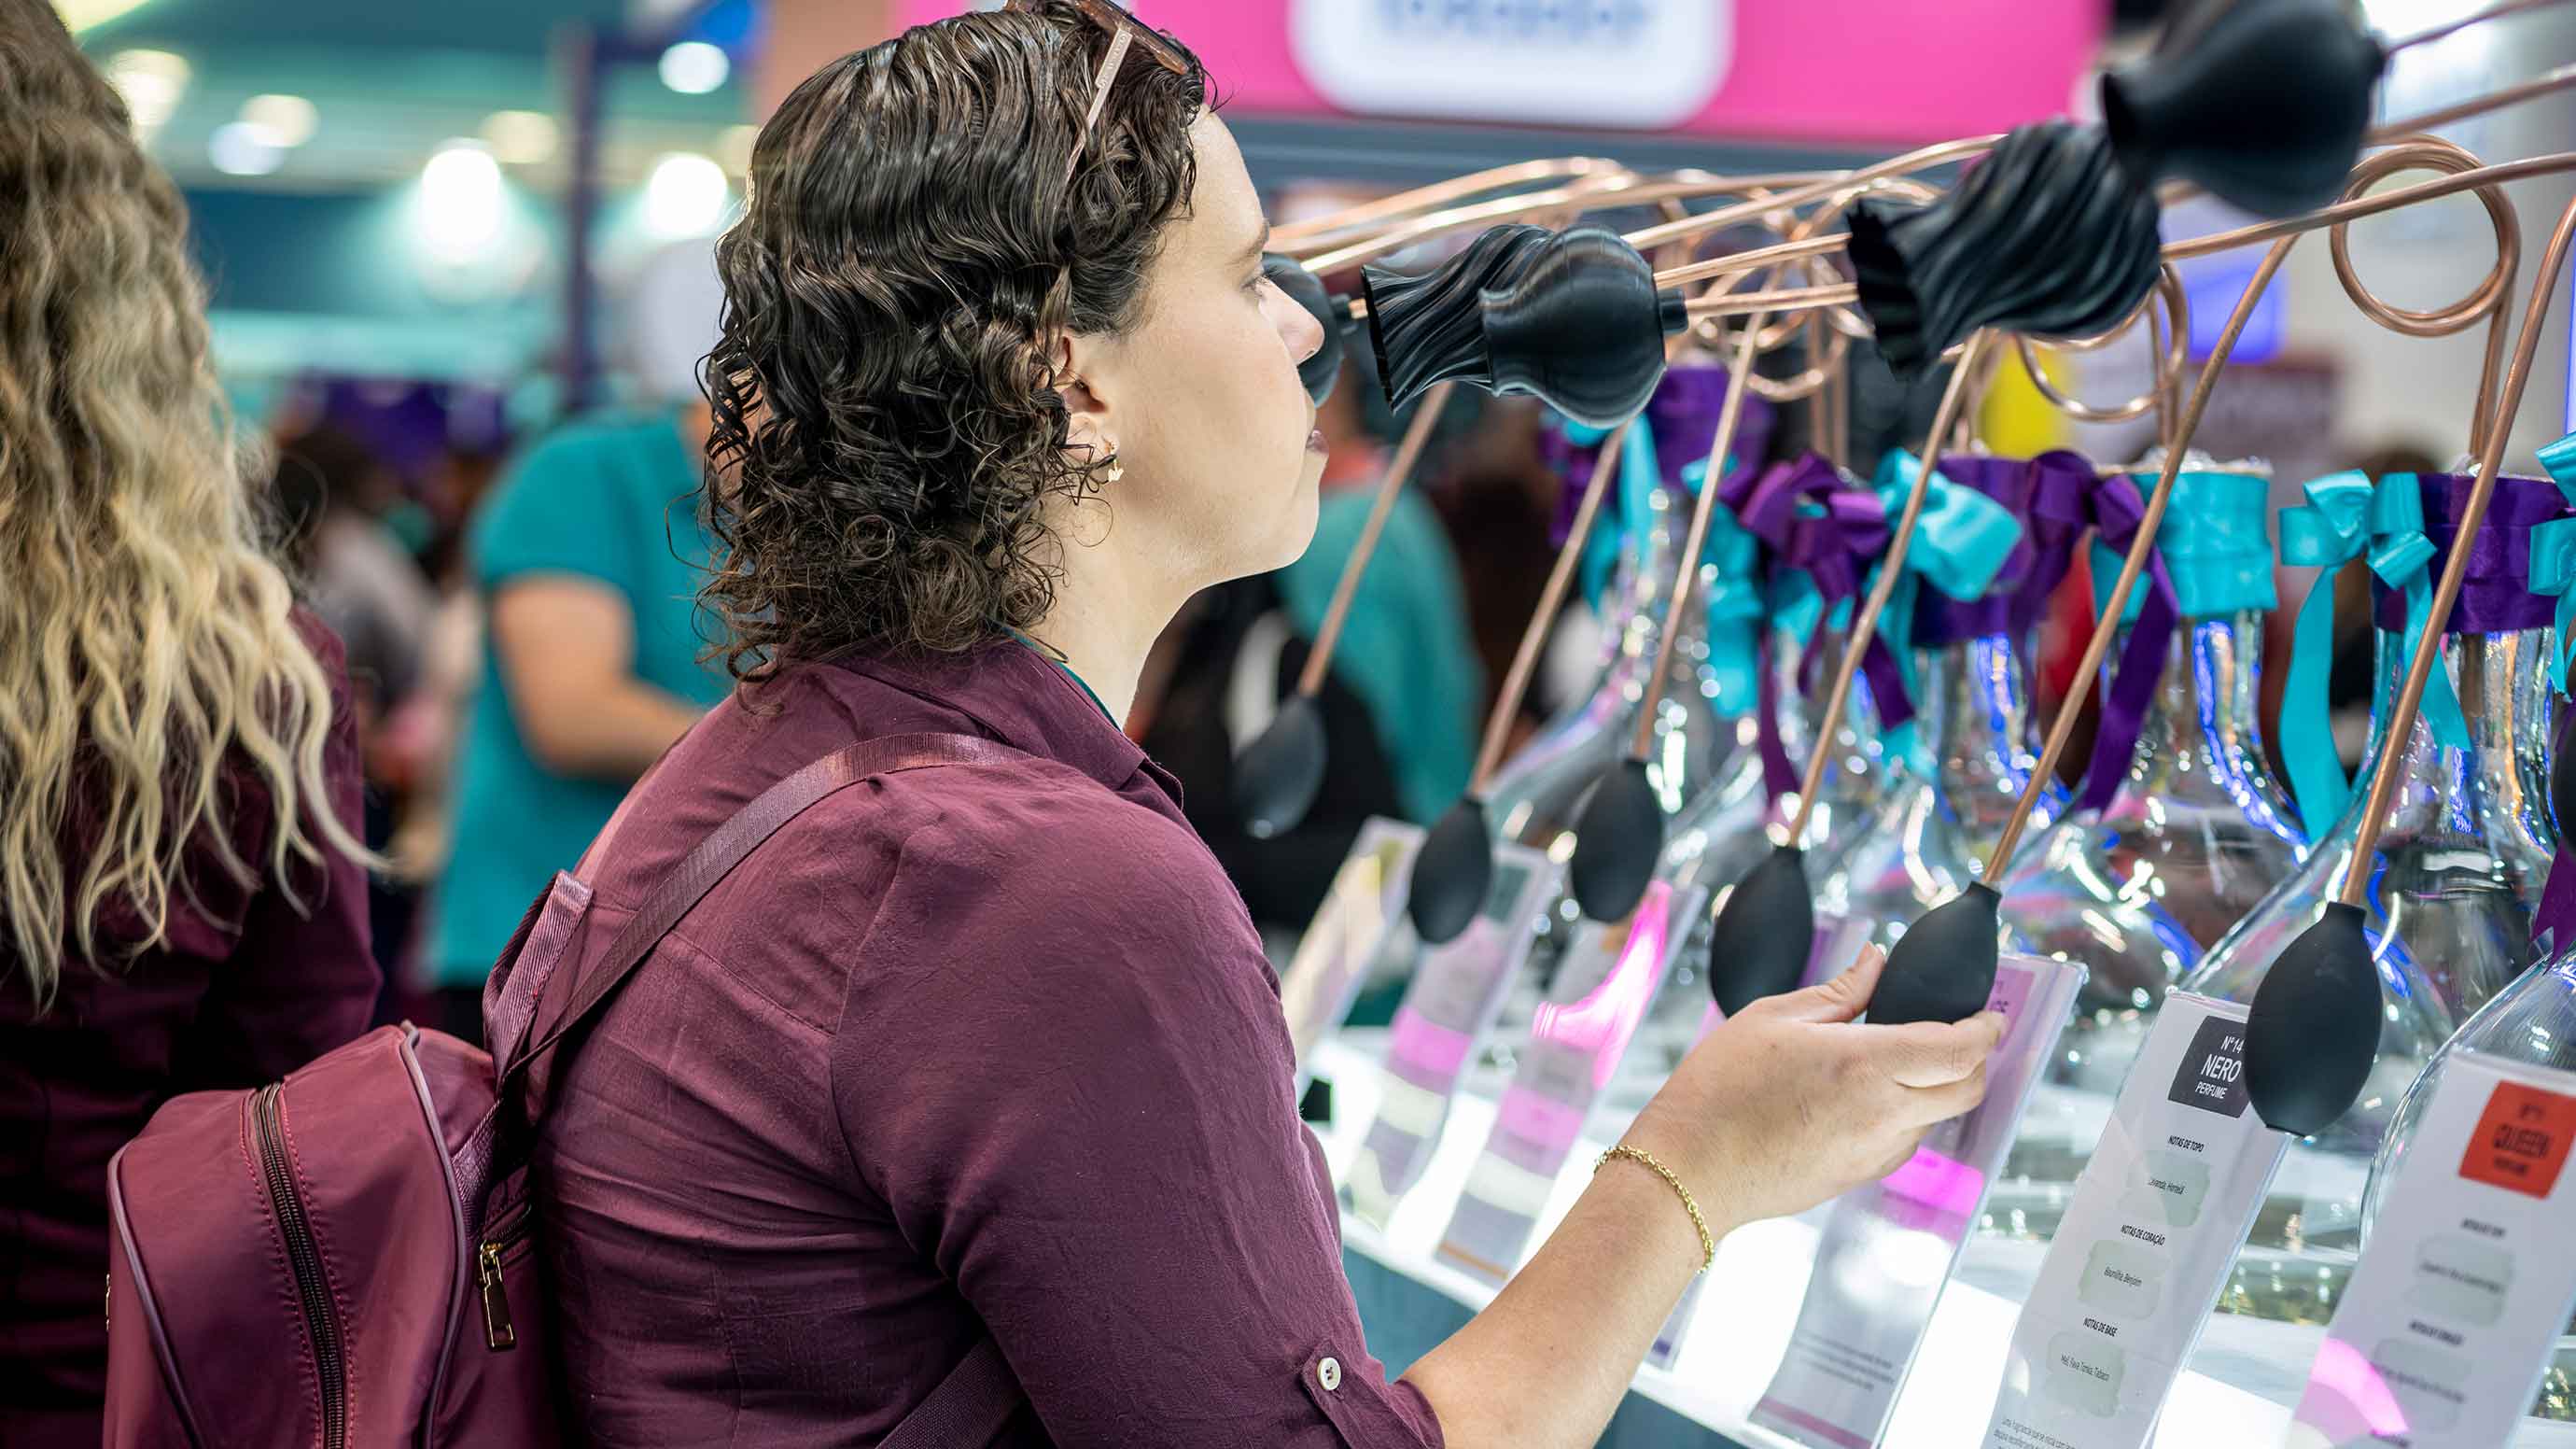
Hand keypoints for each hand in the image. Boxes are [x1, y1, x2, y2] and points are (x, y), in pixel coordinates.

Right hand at [1626, 945, 2005, 1231]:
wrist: (1692, 1170)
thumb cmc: (1720, 1090)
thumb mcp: (1772, 1019)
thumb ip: (1837, 992)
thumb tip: (1874, 962)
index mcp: (1865, 1065)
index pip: (1957, 1049)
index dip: (1985, 1030)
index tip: (1990, 1016)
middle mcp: (1883, 1113)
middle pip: (1967, 1088)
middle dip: (1976, 1060)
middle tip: (1960, 1035)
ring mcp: (1875, 1151)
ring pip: (1937, 1117)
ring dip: (1937, 1088)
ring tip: (1899, 1061)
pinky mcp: (1861, 1175)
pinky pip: (1905, 1140)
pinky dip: (1906, 1114)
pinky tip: (1865, 1097)